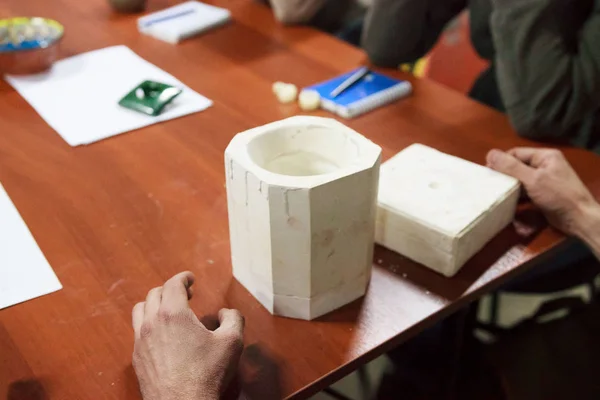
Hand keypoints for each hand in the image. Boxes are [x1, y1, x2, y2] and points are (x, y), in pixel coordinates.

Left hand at [132, 272, 243, 399]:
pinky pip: (137, 331)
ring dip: (154, 304)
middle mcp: (152, 323)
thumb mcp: (232, 341)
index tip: (190, 278)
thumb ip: (233, 318)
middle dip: (170, 290)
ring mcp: (140, 341)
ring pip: (140, 310)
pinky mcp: (137, 358)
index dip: (183, 278)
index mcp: (173, 313)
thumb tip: (224, 313)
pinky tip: (162, 334)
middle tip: (185, 294)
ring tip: (169, 310)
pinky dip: (148, 323)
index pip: (173, 284)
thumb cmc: (207, 373)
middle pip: (154, 294)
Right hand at [486, 148, 599, 236]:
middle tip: (490, 183)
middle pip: (518, 166)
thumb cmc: (558, 196)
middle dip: (505, 174)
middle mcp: (545, 165)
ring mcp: (545, 180)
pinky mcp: (544, 194)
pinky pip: (526, 191)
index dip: (501, 161)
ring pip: (521, 179)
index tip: (487, 172)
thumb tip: (490, 154)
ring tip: (496, 192)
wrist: (579, 219)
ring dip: (510, 186)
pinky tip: (508, 201)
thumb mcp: (532, 179)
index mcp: (545, 156)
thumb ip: (511, 167)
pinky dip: (517, 195)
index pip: (516, 153)